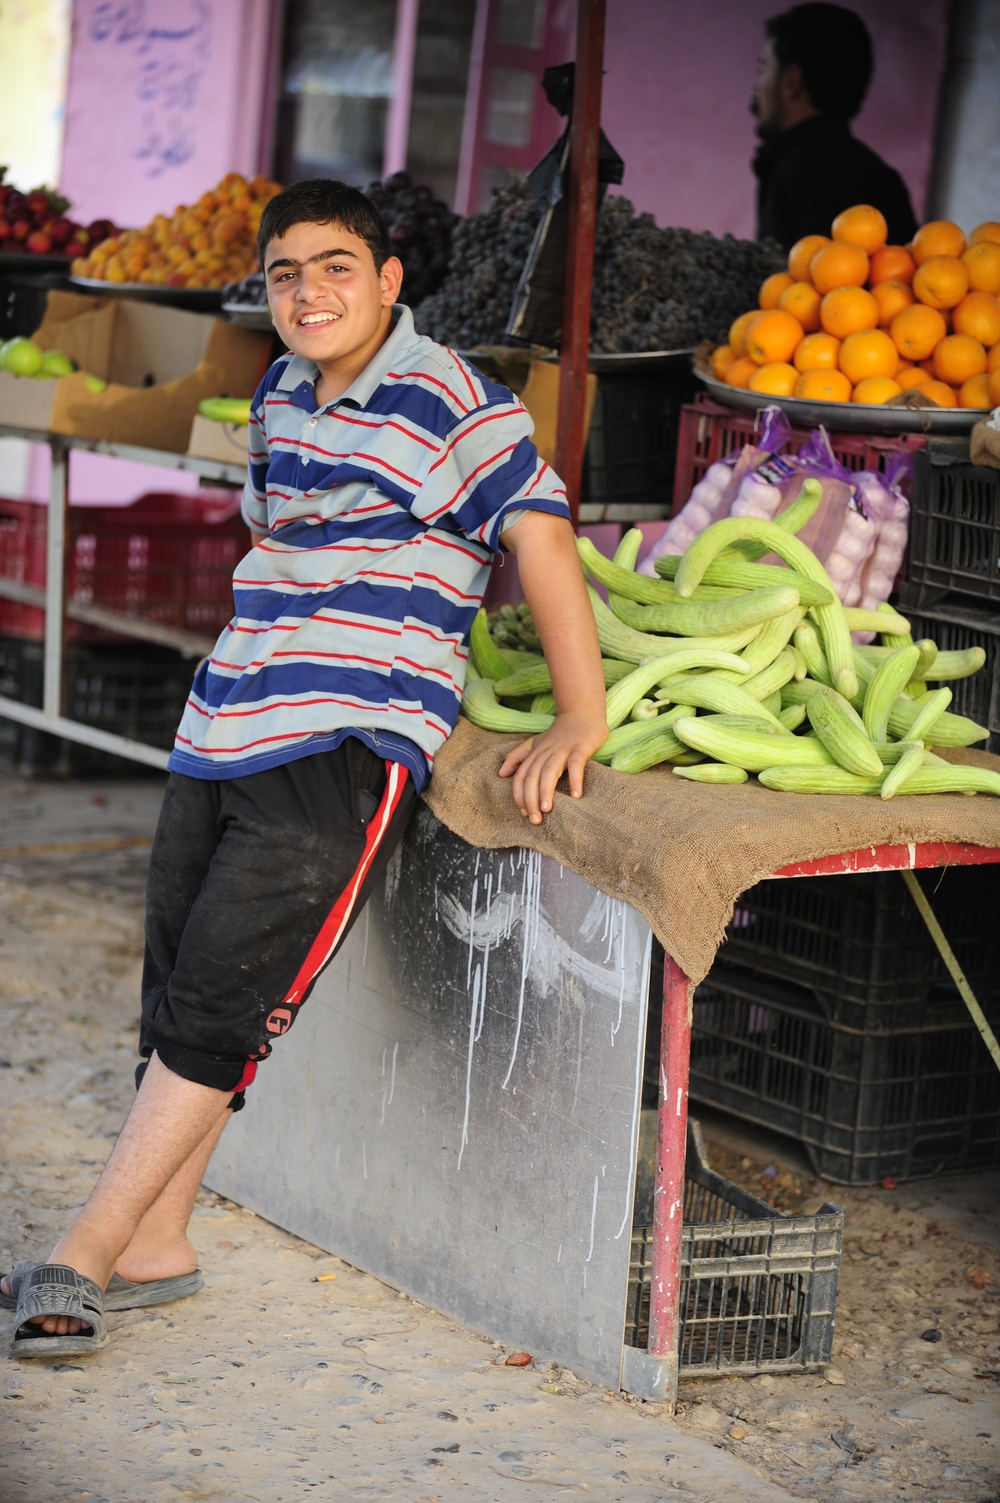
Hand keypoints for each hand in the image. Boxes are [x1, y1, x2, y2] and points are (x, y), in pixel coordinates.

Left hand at [498, 710, 607, 824]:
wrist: (582, 714)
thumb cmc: (558, 734)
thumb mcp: (534, 743)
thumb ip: (517, 756)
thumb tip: (501, 773)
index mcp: (534, 753)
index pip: (521, 776)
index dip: (519, 795)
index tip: (524, 812)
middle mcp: (546, 752)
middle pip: (532, 777)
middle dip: (531, 799)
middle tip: (535, 819)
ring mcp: (563, 750)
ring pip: (550, 771)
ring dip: (547, 791)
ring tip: (547, 810)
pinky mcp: (580, 748)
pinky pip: (576, 764)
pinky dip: (575, 780)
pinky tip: (576, 796)